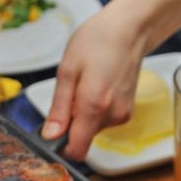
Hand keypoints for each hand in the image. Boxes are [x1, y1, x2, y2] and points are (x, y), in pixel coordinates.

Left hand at [40, 11, 151, 160]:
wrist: (129, 30)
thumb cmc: (97, 42)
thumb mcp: (67, 71)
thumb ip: (59, 109)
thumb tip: (50, 136)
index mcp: (94, 107)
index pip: (77, 150)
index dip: (61, 146)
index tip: (53, 132)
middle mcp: (112, 116)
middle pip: (83, 138)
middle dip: (71, 122)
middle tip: (72, 92)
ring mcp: (122, 115)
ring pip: (92, 129)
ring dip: (83, 113)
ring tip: (87, 84)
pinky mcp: (127, 112)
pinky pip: (103, 120)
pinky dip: (95, 109)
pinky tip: (98, 86)